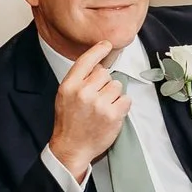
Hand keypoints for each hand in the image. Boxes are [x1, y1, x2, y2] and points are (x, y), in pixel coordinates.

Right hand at [49, 41, 130, 181]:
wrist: (71, 148)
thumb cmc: (69, 122)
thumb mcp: (65, 97)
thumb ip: (79, 81)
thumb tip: (98, 65)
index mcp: (69, 86)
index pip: (86, 61)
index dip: (98, 50)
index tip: (107, 44)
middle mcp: (83, 92)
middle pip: (105, 73)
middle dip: (104, 84)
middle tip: (97, 99)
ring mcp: (99, 103)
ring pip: (117, 86)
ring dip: (113, 95)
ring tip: (102, 108)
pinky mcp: (113, 114)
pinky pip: (126, 99)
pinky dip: (122, 106)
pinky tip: (111, 114)